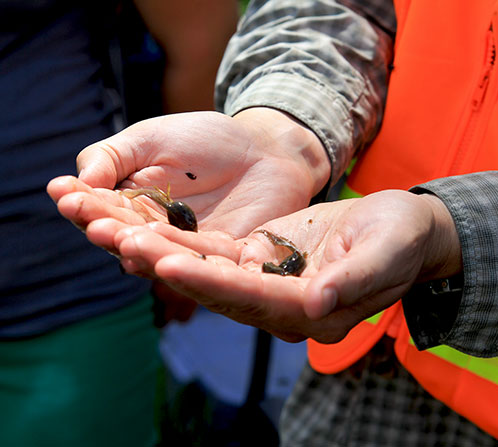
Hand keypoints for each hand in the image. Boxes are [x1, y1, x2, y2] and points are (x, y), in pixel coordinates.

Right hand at [47, 108, 329, 239]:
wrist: (266, 152)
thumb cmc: (208, 141)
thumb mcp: (154, 139)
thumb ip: (116, 156)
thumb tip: (79, 178)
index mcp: (131, 203)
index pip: (100, 207)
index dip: (82, 201)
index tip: (61, 192)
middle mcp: (153, 232)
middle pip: (122, 234)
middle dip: (100, 224)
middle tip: (82, 215)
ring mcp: (185, 248)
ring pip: (154, 253)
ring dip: (129, 246)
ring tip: (108, 234)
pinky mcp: (219, 260)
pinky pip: (196, 263)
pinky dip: (174, 262)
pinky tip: (152, 259)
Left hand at [100, 190, 460, 342]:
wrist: (400, 228)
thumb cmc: (402, 239)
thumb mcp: (387, 253)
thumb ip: (353, 280)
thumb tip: (316, 303)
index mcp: (313, 311)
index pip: (255, 299)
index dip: (211, 283)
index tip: (169, 265)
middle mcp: (282, 306)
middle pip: (218, 290)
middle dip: (169, 268)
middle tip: (122, 244)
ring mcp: (267, 284)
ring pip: (207, 273)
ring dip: (163, 254)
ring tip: (119, 231)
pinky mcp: (260, 261)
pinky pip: (214, 254)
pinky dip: (181, 242)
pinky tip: (146, 225)